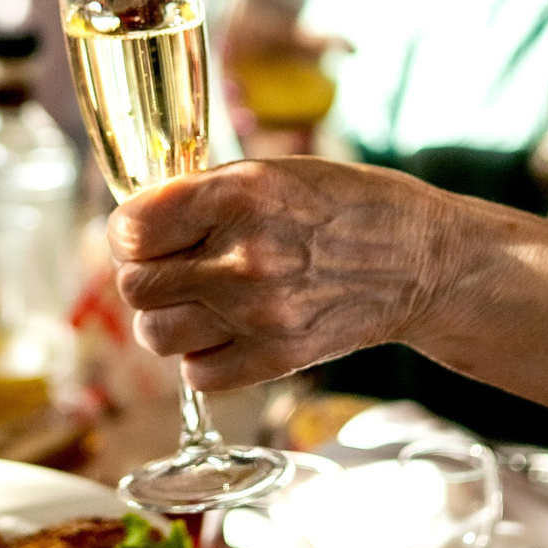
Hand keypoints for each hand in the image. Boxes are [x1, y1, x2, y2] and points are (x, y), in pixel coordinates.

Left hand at [111, 158, 458, 391]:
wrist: (421, 259)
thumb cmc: (343, 205)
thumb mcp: (271, 172)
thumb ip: (200, 196)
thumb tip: (131, 225)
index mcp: (241, 197)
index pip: (131, 231)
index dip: (127, 232)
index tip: (141, 234)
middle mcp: (246, 258)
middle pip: (135, 288)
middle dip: (144, 275)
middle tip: (171, 266)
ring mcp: (261, 315)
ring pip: (156, 334)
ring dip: (167, 318)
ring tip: (198, 300)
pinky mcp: (278, 359)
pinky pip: (196, 374)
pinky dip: (202, 356)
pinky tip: (227, 330)